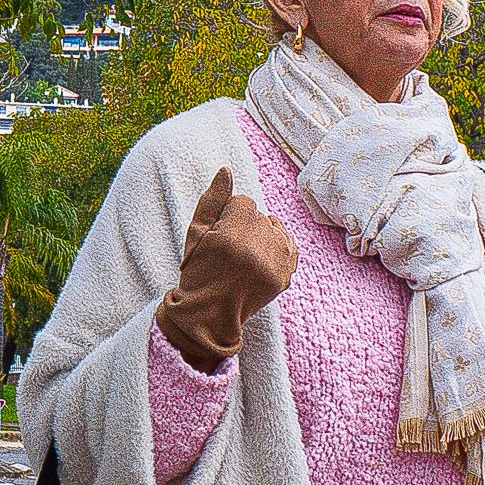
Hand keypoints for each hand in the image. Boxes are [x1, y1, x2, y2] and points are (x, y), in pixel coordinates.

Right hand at [155, 167, 296, 372]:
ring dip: (261, 236)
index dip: (227, 217)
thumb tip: (226, 170)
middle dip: (244, 227)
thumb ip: (212, 200)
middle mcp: (257, 247)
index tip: (219, 238)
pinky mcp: (286, 274)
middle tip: (229, 253)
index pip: (243, 201)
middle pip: (259, 214)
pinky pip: (288, 243)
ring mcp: (275, 262)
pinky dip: (277, 247)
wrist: (211, 314)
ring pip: (274, 227)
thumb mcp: (196, 234)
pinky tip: (260, 260)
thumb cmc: (199, 271)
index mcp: (231, 236)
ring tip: (244, 258)